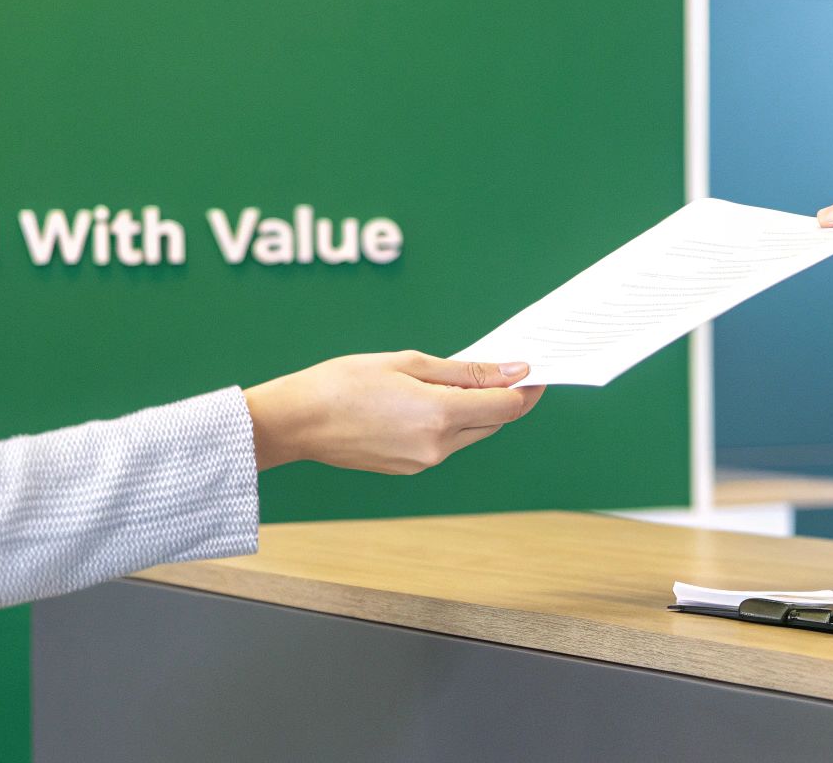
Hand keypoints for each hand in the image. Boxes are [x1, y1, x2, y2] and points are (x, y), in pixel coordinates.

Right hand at [244, 351, 544, 474]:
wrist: (297, 422)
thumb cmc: (344, 382)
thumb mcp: (408, 363)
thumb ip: (465, 371)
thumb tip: (512, 371)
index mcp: (440, 416)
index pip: (508, 406)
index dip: (528, 387)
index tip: (535, 368)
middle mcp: (438, 447)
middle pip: (494, 421)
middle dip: (504, 396)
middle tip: (502, 367)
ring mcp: (424, 462)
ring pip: (471, 434)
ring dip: (475, 409)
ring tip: (456, 380)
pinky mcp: (410, 468)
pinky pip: (446, 443)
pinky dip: (450, 422)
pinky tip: (430, 401)